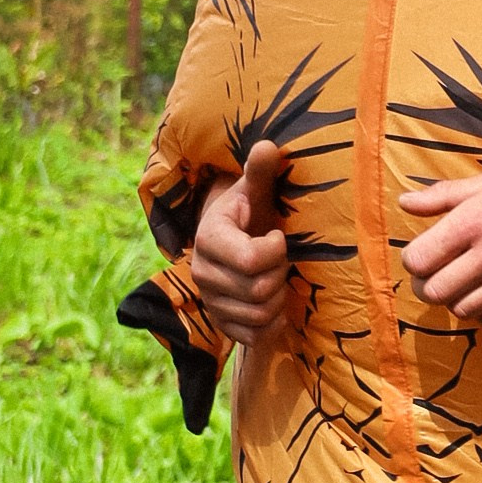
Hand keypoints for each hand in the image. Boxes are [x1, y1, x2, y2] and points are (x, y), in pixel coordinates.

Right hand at [191, 141, 290, 341]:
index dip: (275, 250)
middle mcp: (201, 273)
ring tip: (276, 277)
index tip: (276, 236)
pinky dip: (272, 324)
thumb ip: (260, 172)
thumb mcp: (255, 191)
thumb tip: (267, 146)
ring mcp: (210, 301)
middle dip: (279, 273)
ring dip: (279, 297)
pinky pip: (255, 336)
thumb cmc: (251, 213)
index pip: (250, 261)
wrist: (234, 242)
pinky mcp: (221, 324)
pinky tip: (274, 304)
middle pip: (259, 289)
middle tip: (280, 259)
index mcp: (209, 238)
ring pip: (259, 314)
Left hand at [404, 156, 481, 329]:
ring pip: (463, 310)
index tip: (423, 255)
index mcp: (473, 221)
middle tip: (438, 276)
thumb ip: (443, 195)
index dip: (414, 260)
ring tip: (466, 286)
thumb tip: (404, 202)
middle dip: (429, 286)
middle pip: (435, 292)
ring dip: (458, 301)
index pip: (418, 259)